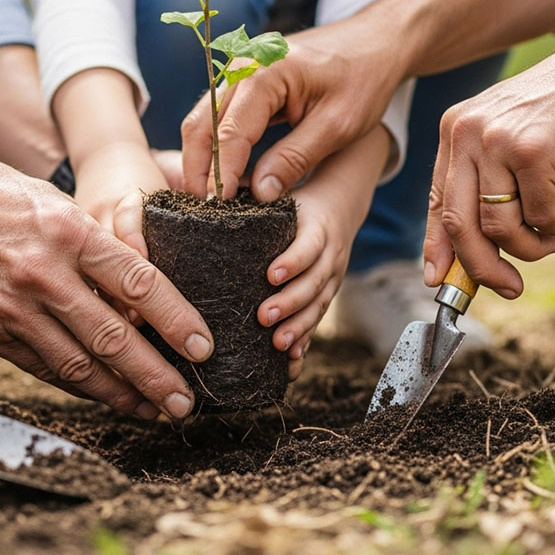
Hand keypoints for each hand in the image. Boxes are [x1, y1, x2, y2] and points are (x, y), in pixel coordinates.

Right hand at [0, 154, 211, 419]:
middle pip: (114, 338)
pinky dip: (80, 386)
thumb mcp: (54, 202)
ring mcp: (12, 309)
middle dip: (156, 377)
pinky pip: (45, 368)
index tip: (203, 348)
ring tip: (152, 409)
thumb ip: (96, 246)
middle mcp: (43, 275)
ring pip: (79, 366)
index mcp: (68, 232)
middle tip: (185, 402)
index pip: (139, 284)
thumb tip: (141, 292)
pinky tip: (105, 395)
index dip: (177, 321)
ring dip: (121, 394)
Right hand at [180, 20, 402, 200]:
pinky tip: (225, 176)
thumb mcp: (337, 125)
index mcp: (265, 73)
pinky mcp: (246, 84)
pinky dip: (216, 147)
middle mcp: (243, 68)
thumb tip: (260, 193)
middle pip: (201, 124)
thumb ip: (295, 158)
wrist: (375, 43)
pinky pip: (219, 118)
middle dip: (199, 169)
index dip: (222, 173)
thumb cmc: (363, 79)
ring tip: (211, 200)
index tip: (221, 208)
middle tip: (205, 211)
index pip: (230, 132)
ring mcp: (240, 74)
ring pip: (203, 121)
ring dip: (203, 160)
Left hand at [256, 127, 390, 379]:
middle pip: (314, 283)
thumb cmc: (296, 201)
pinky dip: (307, 340)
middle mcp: (330, 255)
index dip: (292, 261)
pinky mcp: (328, 294)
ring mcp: (332, 278)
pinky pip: (318, 320)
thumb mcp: (282, 194)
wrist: (339, 207)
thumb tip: (214, 197)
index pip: (309, 246)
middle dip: (290, 303)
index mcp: (317, 227)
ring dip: (299, 327)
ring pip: (319, 306)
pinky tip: (293, 361)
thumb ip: (255, 195)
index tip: (270, 275)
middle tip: (263, 318)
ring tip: (278, 345)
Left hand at [423, 44, 554, 297]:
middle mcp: (468, 134)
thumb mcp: (510, 135)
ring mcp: (499, 142)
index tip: (442, 280)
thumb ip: (485, 180)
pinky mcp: (535, 153)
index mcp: (455, 129)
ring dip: (530, 247)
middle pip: (459, 222)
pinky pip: (539, 217)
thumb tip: (466, 249)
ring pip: (499, 227)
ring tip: (551, 238)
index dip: (439, 247)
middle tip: (508, 287)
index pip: (436, 201)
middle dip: (481, 267)